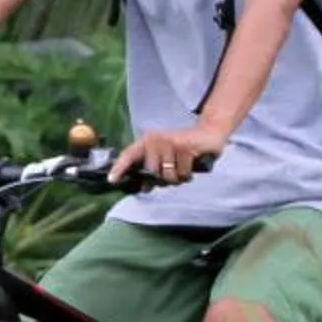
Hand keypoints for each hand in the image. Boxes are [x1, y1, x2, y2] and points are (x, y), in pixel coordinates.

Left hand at [111, 123, 229, 185]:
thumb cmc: (185, 149)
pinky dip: (188, 174)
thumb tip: (144, 187)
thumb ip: (153, 173)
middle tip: (174, 171)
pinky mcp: (185, 147)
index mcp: (147, 141)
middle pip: (152, 173)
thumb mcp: (166, 160)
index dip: (120, 168)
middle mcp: (156, 140)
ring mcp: (170, 142)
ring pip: (168, 176)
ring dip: (178, 177)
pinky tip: (193, 164)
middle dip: (164, 179)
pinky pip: (183, 173)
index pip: (129, 154)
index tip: (112, 180)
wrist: (209, 133)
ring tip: (184, 167)